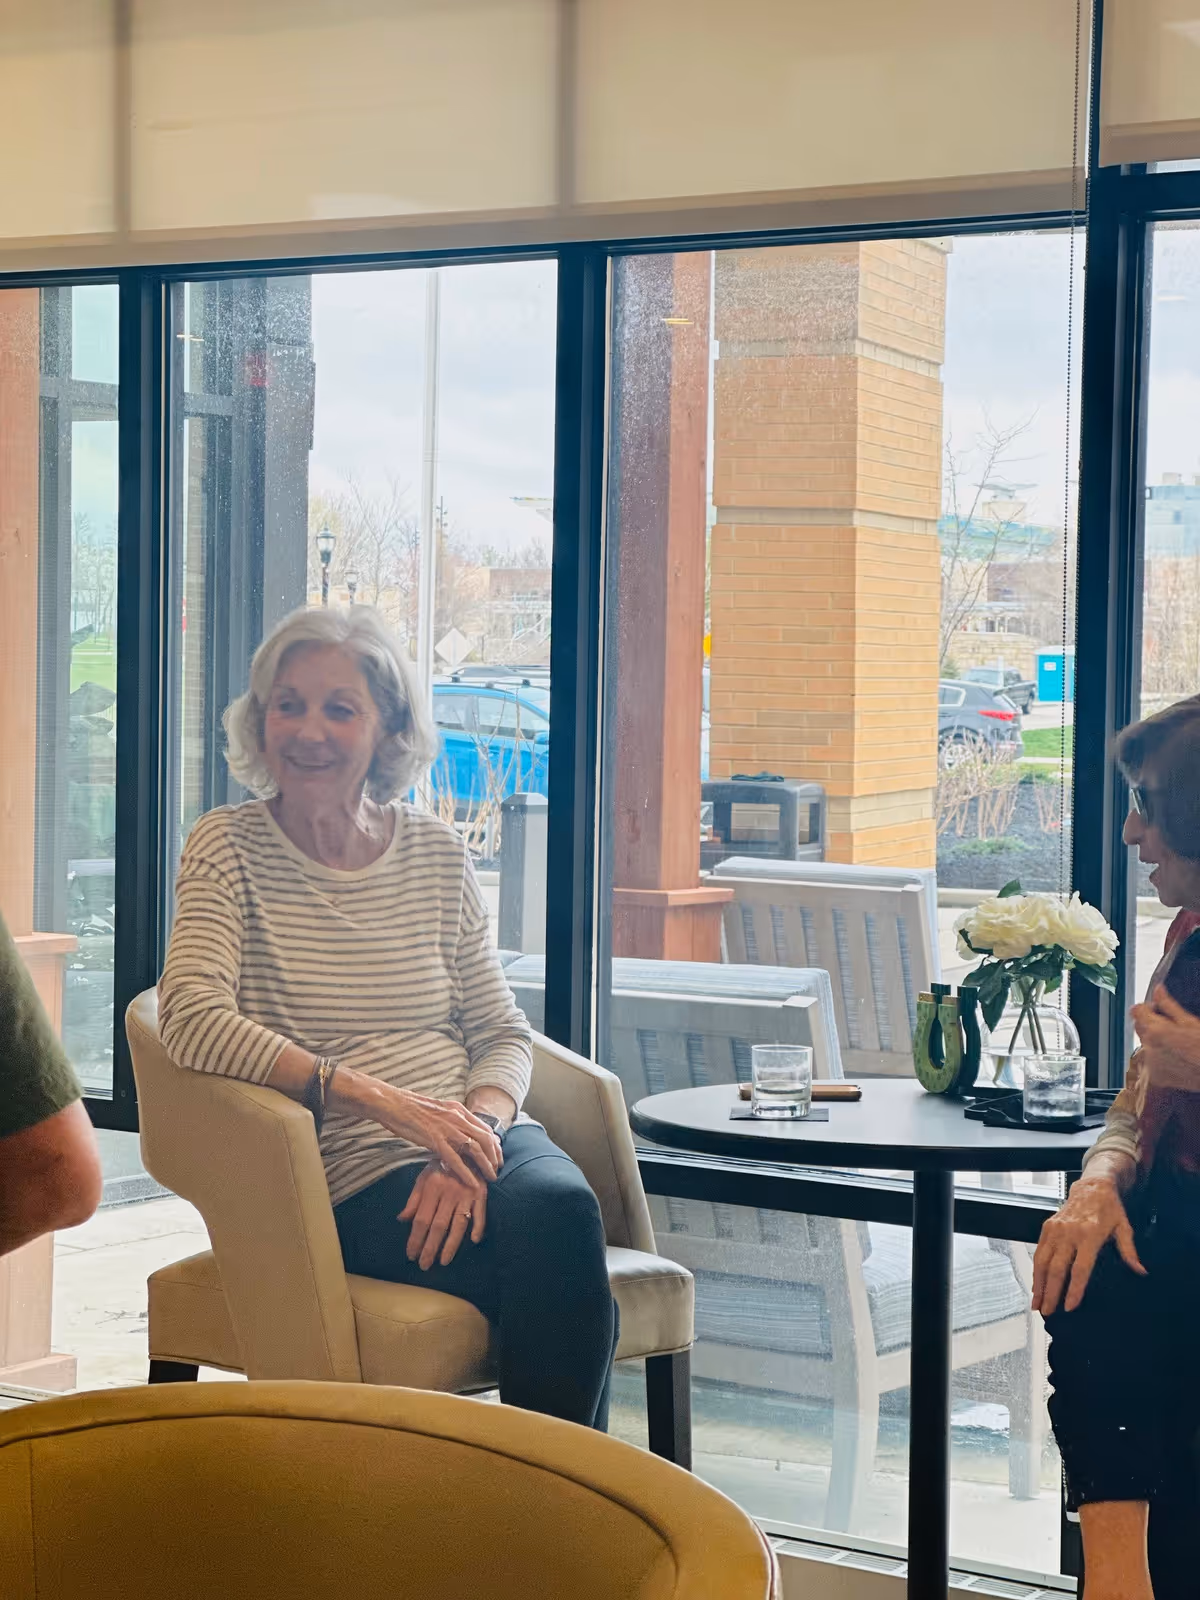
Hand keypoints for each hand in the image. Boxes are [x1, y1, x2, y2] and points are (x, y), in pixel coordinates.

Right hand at [372, 1089, 502, 1187]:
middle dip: (494, 1156)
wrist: (392, 1103)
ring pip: (475, 1149)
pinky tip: (473, 1183)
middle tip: (497, 1169)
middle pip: (485, 1138)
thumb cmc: (409, 1109)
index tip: (497, 1156)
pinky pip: (455, 1159)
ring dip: (485, 1165)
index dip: (494, 1144)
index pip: (484, 1127)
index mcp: (458, 1109)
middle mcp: (457, 1117)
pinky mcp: (435, 1139)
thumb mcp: (437, 1111)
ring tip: (490, 1178)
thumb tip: (457, 1132)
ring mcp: (447, 1128)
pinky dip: (466, 1173)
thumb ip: (450, 1120)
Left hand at [399, 1161, 486, 1268]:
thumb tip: (402, 1219)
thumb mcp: (423, 1177)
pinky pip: (481, 1212)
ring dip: (451, 1245)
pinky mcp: (482, 1193)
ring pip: (458, 1223)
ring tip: (443, 1261)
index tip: (411, 1254)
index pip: (421, 1219)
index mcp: (432, 1186)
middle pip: (438, 1225)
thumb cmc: (442, 1165)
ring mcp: (467, 1193)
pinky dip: (479, 1226)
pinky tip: (474, 1240)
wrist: (466, 1147)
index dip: (415, 1238)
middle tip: (424, 1265)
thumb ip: (414, 1199)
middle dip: (430, 1248)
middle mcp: (449, 1191)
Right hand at [1032, 1173, 1144, 1315]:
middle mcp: (1069, 1233)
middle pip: (1057, 1268)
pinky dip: (1036, 1271)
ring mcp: (1055, 1230)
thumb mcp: (1124, 1228)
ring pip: (1043, 1262)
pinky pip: (1039, 1252)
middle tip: (1048, 1312)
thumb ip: (1129, 1251)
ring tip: (1037, 1304)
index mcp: (1090, 1235)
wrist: (1092, 1187)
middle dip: (1051, 1292)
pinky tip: (1036, 1285)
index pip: (1080, 1268)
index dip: (1074, 1289)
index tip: (1069, 1307)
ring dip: (1039, 1284)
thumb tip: (1140, 1271)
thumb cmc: (1110, 1209)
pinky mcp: (1046, 1227)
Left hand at [1131, 987, 1199, 1090]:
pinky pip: (1151, 1061)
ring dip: (1155, 1042)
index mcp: (1155, 1030)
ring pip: (1145, 1044)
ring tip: (1178, 1045)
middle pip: (1139, 1027)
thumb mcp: (1189, 1021)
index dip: (1146, 1008)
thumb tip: (1157, 990)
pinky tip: (1176, 1058)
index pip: (1136, 1011)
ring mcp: (1151, 1063)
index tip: (1156, 1010)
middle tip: (1172, 1028)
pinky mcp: (1156, 1076)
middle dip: (1150, 1024)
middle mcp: (1148, 1047)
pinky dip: (1159, 1058)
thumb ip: (1168, 1005)